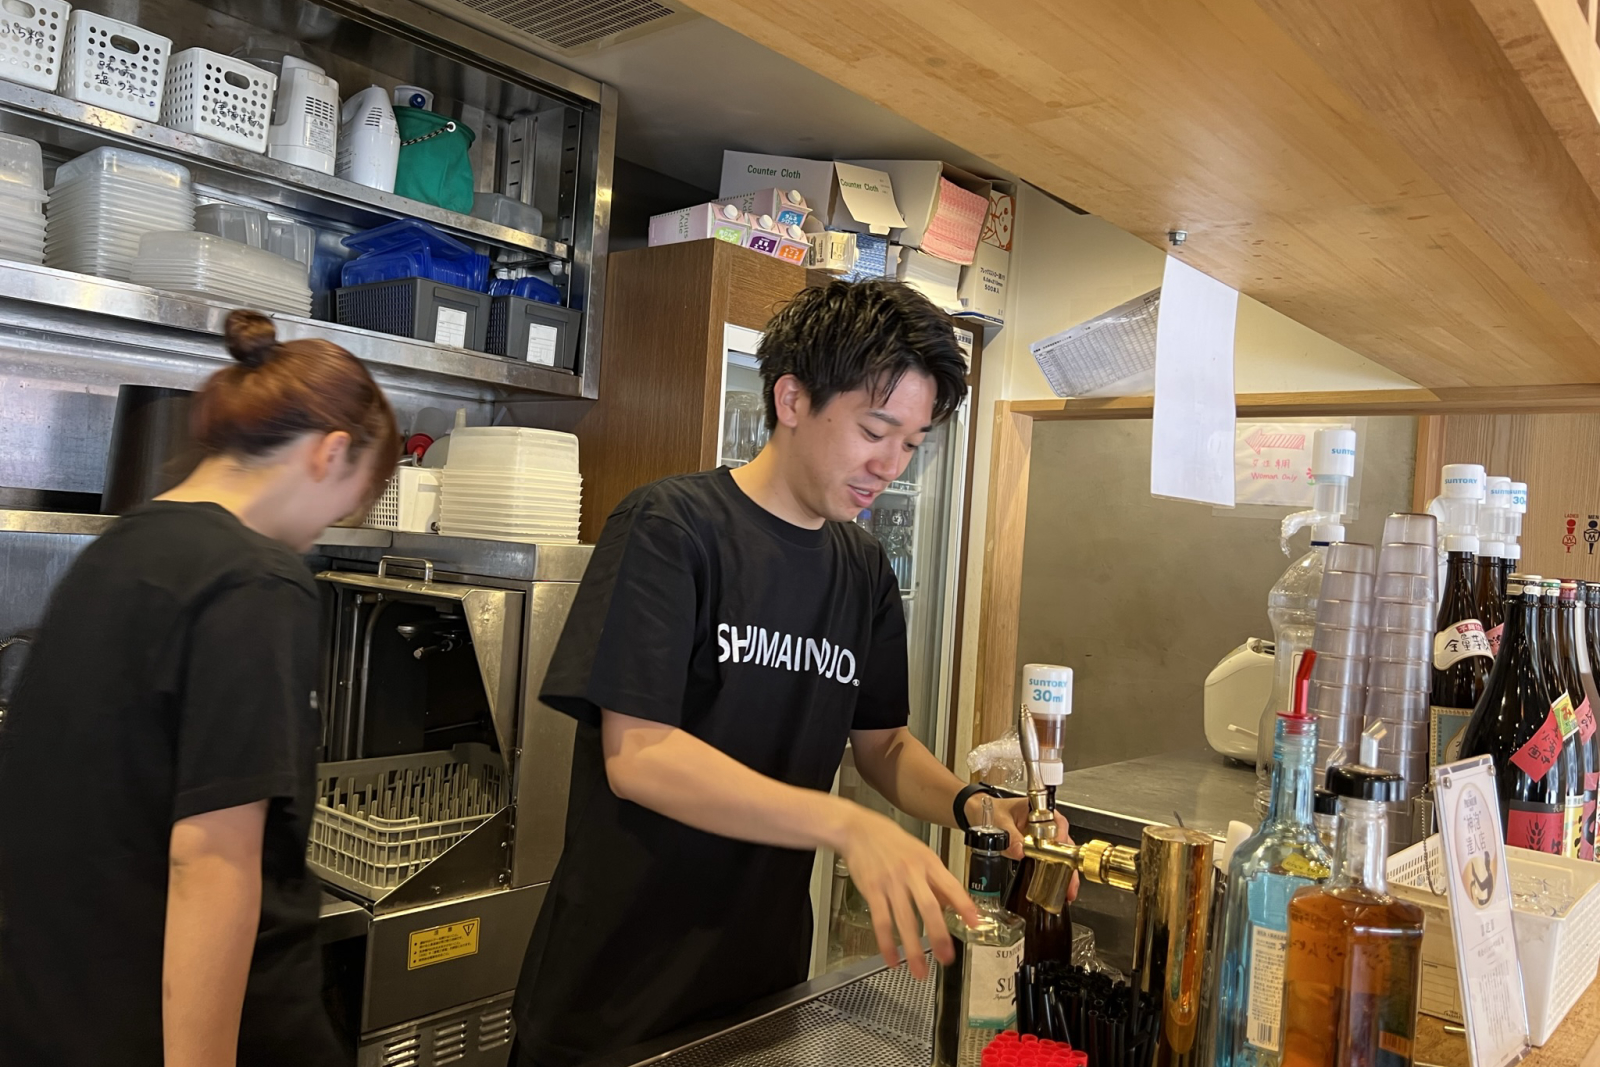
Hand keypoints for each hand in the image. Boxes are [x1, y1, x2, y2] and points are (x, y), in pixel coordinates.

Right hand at [837, 804, 977, 978]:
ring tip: (920, 971)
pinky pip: (881, 921)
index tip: (975, 924)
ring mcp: (891, 882)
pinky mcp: (872, 890)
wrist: (859, 830)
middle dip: (939, 935)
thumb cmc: (892, 842)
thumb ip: (936, 880)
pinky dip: (886, 943)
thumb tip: (952, 904)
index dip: (964, 905)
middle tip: (946, 958)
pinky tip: (892, 959)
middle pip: (928, 907)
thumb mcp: (921, 854)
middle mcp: (911, 872)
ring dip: (913, 948)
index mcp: (928, 862)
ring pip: (904, 920)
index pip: (951, 886)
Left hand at [968, 794, 1080, 902]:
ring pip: (1060, 854)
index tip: (1057, 855)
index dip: (1060, 840)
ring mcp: (1043, 836)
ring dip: (1064, 871)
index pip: (1058, 823)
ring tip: (1067, 890)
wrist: (979, 813)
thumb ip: (1009, 836)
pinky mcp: (1038, 848)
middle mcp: (1046, 823)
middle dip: (1068, 864)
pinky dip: (1053, 873)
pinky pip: (1049, 860)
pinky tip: (1055, 888)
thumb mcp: (999, 821)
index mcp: (1039, 810)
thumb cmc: (991, 810)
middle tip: (1069, 882)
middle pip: (1064, 842)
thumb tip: (1020, 851)